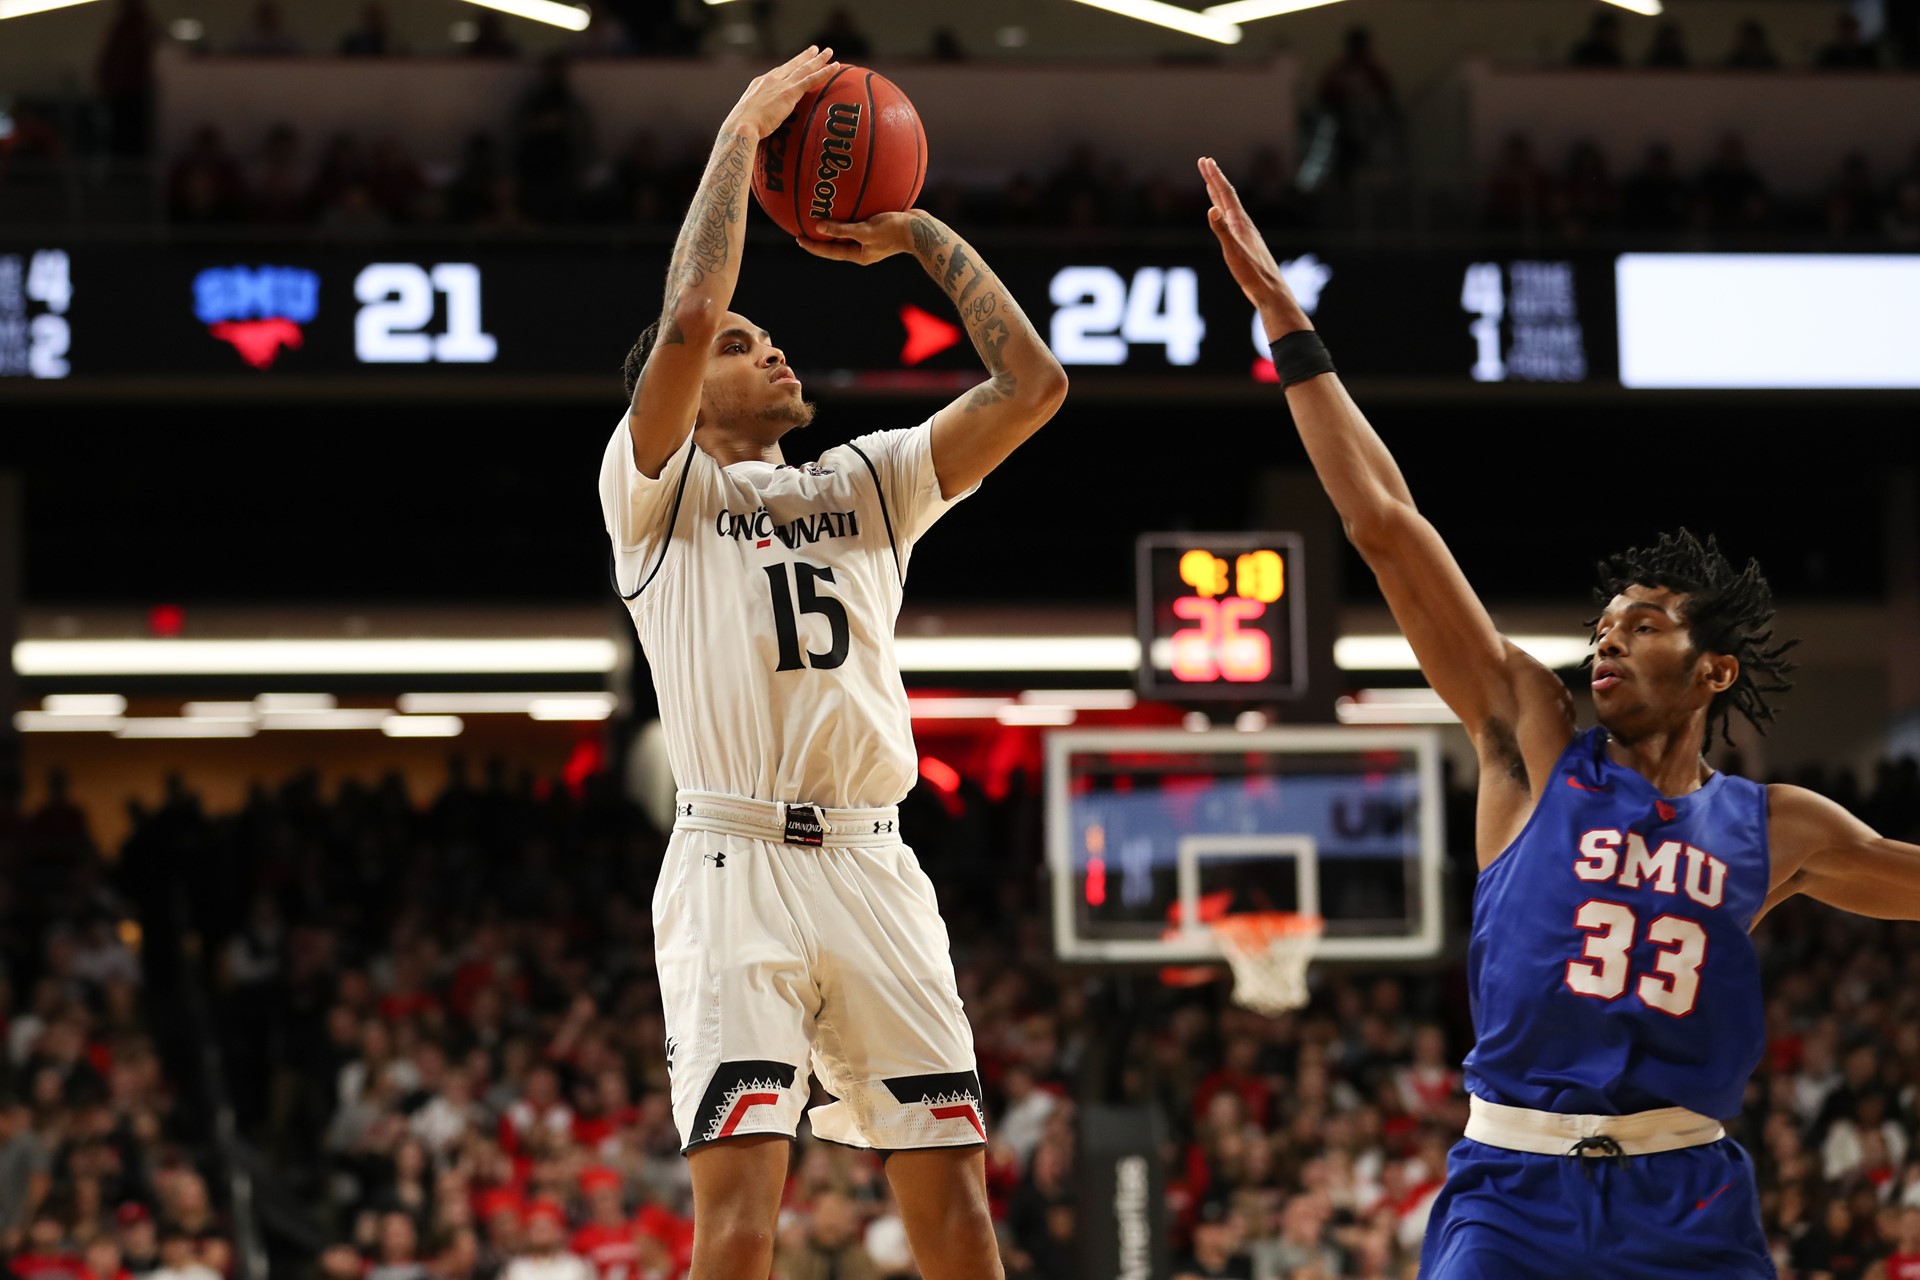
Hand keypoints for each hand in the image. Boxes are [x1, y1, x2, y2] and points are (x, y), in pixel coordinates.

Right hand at [722, 46, 841, 141]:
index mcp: (759, 84)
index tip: (796, 61)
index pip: (778, 72)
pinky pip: (811, 79)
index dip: (789, 66)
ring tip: (829, 52)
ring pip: (804, 69)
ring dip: (818, 60)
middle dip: (804, 57)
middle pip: (792, 65)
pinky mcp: (789, 93)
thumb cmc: (742, 128)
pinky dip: (824, 72)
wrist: (742, 125)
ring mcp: (781, 85)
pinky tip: (834, 66)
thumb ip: (758, 115)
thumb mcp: (748, 117)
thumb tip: (759, 125)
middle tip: (815, 49)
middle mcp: (770, 80)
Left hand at [794, 212, 918, 263]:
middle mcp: (863, 248)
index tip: (797, 238)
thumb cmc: (894, 231)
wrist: (920, 228)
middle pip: (836, 243)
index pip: (829, 251)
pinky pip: (858, 220)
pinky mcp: (878, 227)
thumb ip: (841, 229)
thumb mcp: (865, 231)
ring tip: (821, 213)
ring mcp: (871, 238)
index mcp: (859, 255)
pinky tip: (846, 199)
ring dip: (834, 223)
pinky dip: (850, 212)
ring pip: (847, 231)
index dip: (813, 245)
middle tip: (803, 226)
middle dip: (820, 235)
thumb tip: (818, 226)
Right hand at [1199, 156, 1308, 337]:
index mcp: (1240, 222)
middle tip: (1204, 162)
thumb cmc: (1252, 273)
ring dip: (1218, 193)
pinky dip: (1222, 212)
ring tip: (1210, 183)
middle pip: (1226, 196)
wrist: (1270, 290)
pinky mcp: (1244, 244)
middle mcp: (1243, 224)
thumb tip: (1211, 209)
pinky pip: (1229, 221)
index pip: (1225, 194)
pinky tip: (1222, 215)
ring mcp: (1244, 233)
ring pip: (1228, 207)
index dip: (1214, 176)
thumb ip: (1222, 230)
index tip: (1205, 160)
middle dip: (1214, 179)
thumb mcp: (1233, 252)